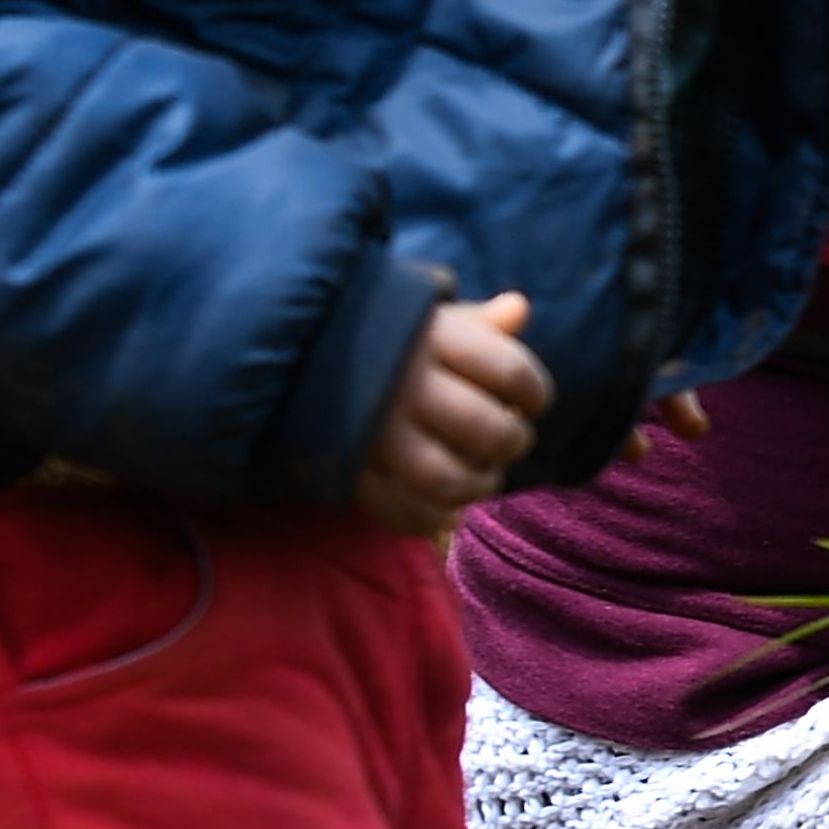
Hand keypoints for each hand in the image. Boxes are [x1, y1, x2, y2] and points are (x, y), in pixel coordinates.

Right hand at [353, 290, 548, 534]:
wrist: (293, 358)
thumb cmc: (383, 338)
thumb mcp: (424, 317)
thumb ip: (476, 321)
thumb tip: (519, 308)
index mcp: (427, 338)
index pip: (509, 370)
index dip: (535, 391)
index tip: (532, 401)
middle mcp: (400, 385)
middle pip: (484, 428)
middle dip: (512, 441)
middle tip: (511, 440)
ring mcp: (372, 432)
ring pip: (444, 477)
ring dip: (477, 485)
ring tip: (485, 477)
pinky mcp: (347, 470)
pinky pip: (399, 510)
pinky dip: (432, 519)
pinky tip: (450, 511)